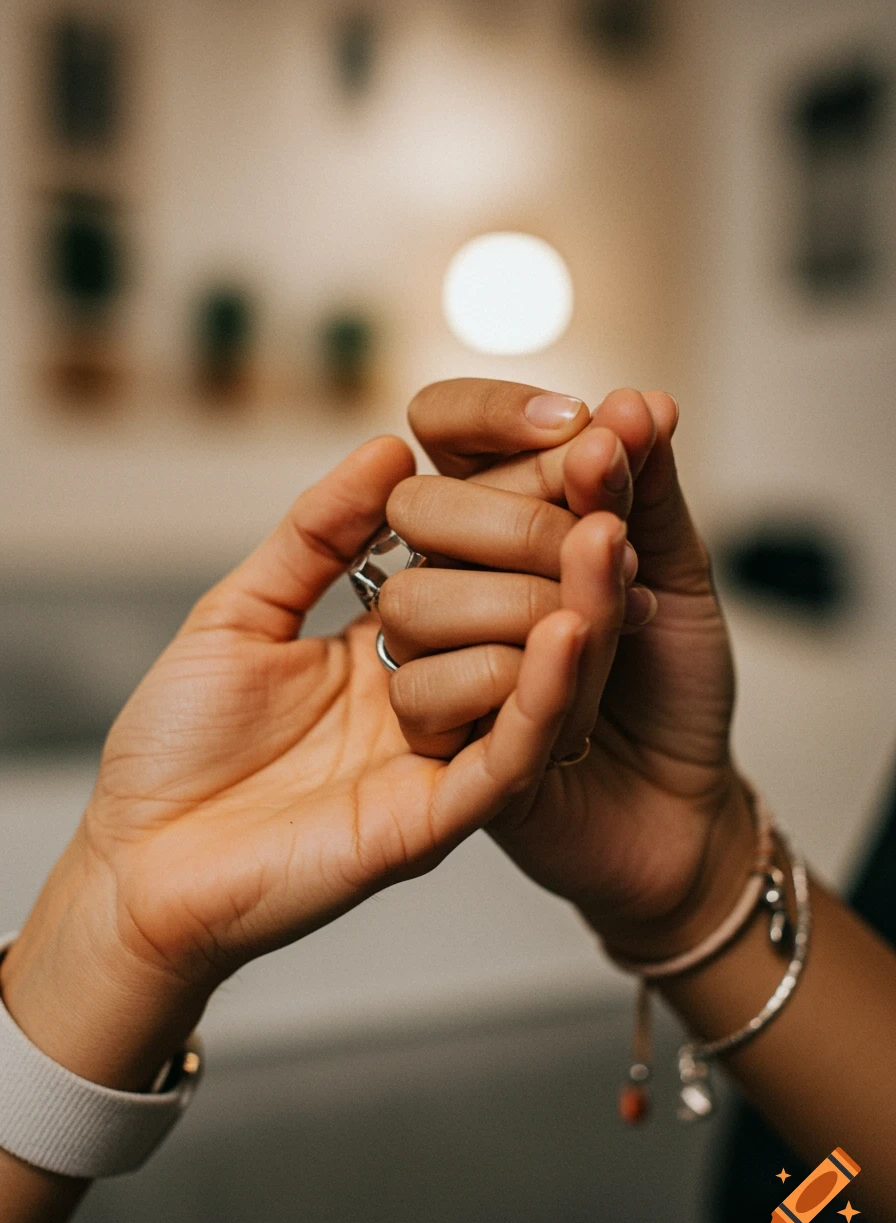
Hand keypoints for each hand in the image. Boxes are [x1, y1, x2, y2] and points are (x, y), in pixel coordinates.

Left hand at [1, 436, 587, 1088]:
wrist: (136, 864)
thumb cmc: (175, 747)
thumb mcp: (240, 613)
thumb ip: (313, 536)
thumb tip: (389, 450)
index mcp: (393, 649)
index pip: (476, 562)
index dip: (517, 501)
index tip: (564, 433)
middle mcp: (433, 698)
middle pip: (526, 614)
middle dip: (563, 546)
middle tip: (606, 475)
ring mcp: (441, 758)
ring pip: (541, 683)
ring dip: (579, 608)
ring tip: (605, 537)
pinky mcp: (435, 819)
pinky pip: (511, 754)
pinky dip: (544, 695)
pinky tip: (568, 630)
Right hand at [386, 379, 753, 957]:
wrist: (685, 802)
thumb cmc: (671, 685)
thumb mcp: (680, 573)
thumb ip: (648, 490)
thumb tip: (636, 402)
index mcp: (492, 521)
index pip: (443, 427)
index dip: (493, 412)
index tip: (577, 425)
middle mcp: (450, 583)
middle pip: (419, 507)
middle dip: (524, 515)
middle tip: (615, 544)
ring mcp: (434, 660)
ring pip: (419, 601)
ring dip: (533, 599)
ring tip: (621, 623)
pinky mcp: (435, 742)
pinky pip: (430, 694)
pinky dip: (523, 668)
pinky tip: (576, 651)